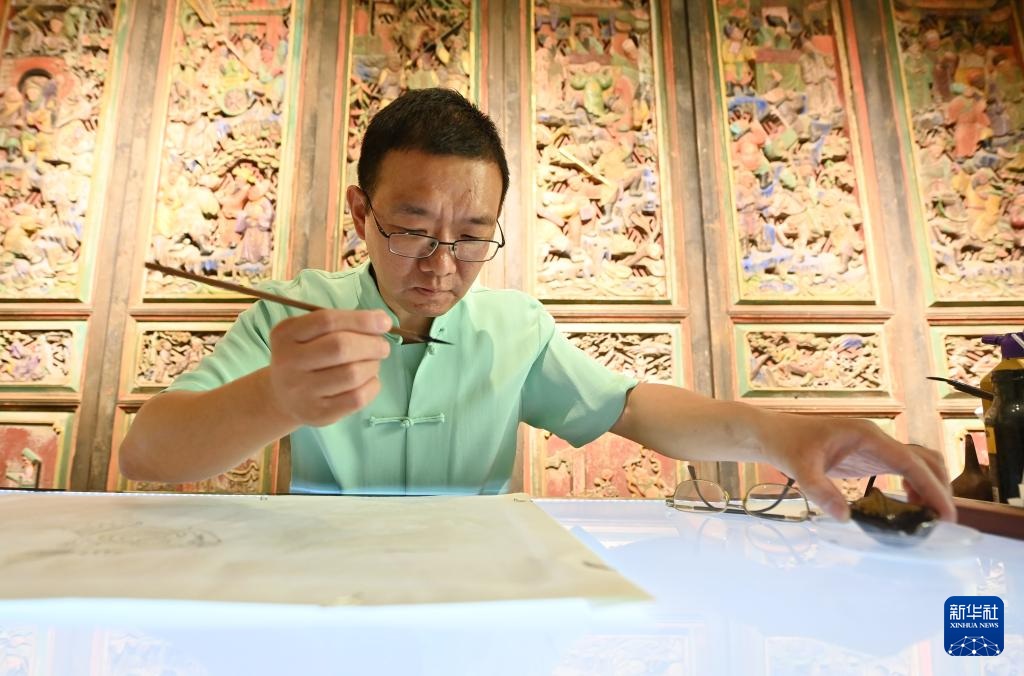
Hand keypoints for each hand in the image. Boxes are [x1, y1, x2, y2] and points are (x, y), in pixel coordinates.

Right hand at [267, 309, 391, 426]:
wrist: (282, 397)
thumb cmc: (305, 357)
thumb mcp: (309, 333)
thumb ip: (340, 324)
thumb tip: (380, 322)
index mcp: (286, 334)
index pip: (327, 321)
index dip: (361, 319)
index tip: (384, 322)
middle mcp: (289, 362)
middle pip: (340, 347)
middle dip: (371, 344)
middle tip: (382, 347)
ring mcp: (301, 391)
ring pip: (352, 374)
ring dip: (373, 366)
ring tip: (373, 363)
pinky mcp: (317, 413)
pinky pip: (356, 398)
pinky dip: (372, 386)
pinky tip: (369, 380)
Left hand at [758, 413, 955, 521]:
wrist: (772, 434)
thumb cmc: (786, 445)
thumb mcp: (799, 468)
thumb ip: (820, 491)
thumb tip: (845, 517)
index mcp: (867, 436)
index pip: (910, 462)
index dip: (932, 487)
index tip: (946, 513)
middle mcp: (876, 438)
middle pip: (923, 459)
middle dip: (938, 487)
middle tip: (942, 521)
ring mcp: (873, 446)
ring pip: (916, 463)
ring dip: (928, 486)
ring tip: (928, 518)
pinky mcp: (867, 456)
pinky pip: (900, 469)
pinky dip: (912, 486)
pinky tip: (907, 507)